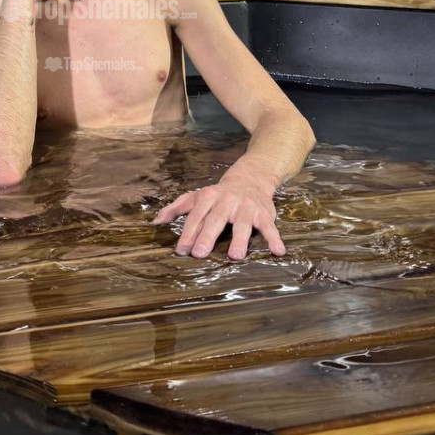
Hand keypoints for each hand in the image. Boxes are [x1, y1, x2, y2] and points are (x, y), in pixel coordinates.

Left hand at [152, 173, 285, 260]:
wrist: (250, 178)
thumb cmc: (218, 194)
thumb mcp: (196, 197)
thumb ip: (176, 208)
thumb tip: (155, 222)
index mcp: (209, 197)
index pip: (196, 216)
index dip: (188, 232)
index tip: (181, 250)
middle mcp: (227, 201)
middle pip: (216, 219)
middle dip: (207, 236)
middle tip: (199, 253)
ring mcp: (246, 207)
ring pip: (243, 224)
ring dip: (239, 239)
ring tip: (235, 256)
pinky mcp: (264, 213)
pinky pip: (270, 227)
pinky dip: (274, 238)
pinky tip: (278, 251)